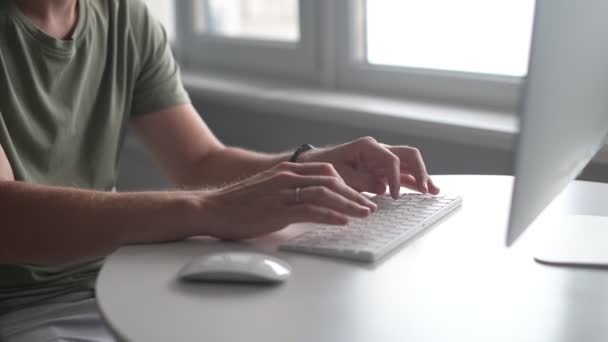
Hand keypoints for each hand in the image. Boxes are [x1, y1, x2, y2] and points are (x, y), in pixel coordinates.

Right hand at [199, 162, 376, 239]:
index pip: (325, 171)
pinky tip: (342, 221)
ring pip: (324, 193)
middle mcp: (286, 177)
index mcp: (286, 171)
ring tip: (364, 213)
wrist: (211, 208)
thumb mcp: (268, 189)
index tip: (358, 195)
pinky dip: (330, 215)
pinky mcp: (276, 210)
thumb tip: (310, 203)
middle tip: (368, 205)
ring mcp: (281, 192)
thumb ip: (289, 191)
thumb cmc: (238, 203)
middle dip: (353, 193)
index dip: (346, 183)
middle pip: (330, 180)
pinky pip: (309, 210)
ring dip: (348, 204)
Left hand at [300, 137, 439, 198]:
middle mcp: (379, 150)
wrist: (316, 165)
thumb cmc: (326, 167)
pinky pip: (403, 173)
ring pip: (409, 164)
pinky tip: (424, 191)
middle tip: (426, 189)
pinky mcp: (382, 169)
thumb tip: (383, 188)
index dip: (395, 178)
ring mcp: (382, 159)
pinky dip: (413, 181)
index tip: (393, 196)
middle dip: (420, 171)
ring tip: (434, 191)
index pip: (391, 160)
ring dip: (422, 176)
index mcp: (368, 147)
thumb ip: (361, 180)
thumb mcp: (340, 175)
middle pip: (408, 155)